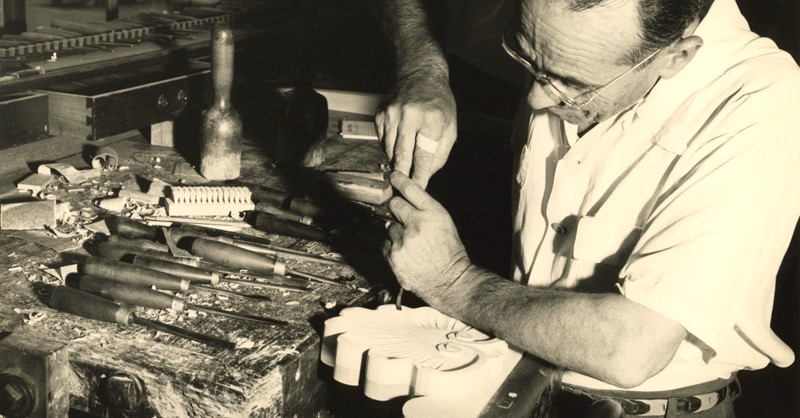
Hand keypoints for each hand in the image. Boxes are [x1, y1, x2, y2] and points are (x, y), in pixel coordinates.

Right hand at [375, 73, 456, 188]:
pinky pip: (382, 140)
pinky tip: (397, 147)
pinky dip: (389, 148)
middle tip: (405, 186)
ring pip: (389, 149)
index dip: (420, 174)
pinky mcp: (380, 114)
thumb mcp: (450, 125)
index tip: (418, 186)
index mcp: (432, 119)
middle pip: (402, 155)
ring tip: (401, 169)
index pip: (423, 155)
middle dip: (404, 174)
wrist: (419, 74)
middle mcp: (409, 115)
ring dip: (395, 162)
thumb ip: (440, 152)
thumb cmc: (438, 102)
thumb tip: (427, 173)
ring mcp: (392, 114)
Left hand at [382, 172, 471, 305]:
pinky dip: (392, 246)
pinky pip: (385, 244)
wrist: (449, 280)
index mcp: (432, 214)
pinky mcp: (393, 256)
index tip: (393, 176)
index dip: (400, 180)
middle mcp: (416, 225)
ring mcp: (402, 241)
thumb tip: (405, 196)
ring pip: (388, 226)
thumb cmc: (449, 251)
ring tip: (412, 243)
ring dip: (396, 231)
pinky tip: (406, 253)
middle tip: (406, 219)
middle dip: (397, 209)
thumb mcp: (443, 222)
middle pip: (394, 205)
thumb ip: (425, 208)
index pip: (411, 189)